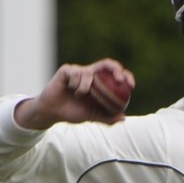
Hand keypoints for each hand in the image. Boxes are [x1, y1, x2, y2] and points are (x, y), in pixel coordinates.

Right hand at [14, 60, 135, 129]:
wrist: (52, 113)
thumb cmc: (72, 113)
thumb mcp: (92, 117)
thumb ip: (107, 117)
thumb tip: (124, 118)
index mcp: (99, 83)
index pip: (115, 75)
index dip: (126, 76)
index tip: (131, 86)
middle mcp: (90, 74)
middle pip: (107, 64)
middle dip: (116, 69)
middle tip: (120, 79)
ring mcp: (78, 70)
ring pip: (88, 73)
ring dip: (85, 87)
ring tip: (77, 95)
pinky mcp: (67, 70)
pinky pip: (75, 74)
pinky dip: (75, 84)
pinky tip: (69, 89)